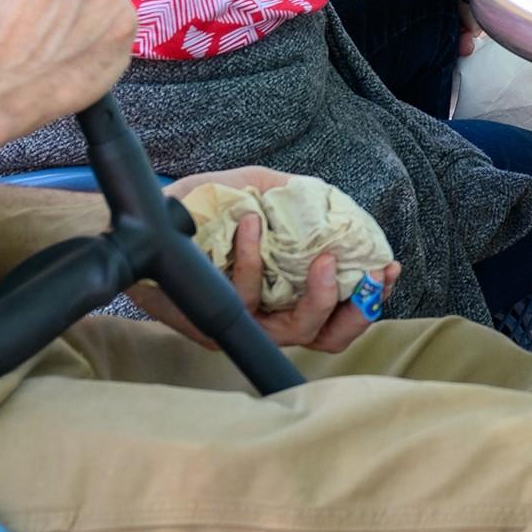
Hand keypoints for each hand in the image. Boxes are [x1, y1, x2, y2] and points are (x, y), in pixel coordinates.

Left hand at [148, 168, 391, 355]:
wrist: (143, 219)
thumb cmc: (203, 209)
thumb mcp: (258, 194)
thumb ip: (294, 200)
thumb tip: (334, 203)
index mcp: (287, 298)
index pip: (340, 316)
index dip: (370, 301)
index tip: (388, 269)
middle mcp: (267, 319)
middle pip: (326, 337)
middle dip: (356, 309)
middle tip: (370, 275)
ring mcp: (241, 323)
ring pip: (292, 328)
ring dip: (315, 291)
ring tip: (322, 253)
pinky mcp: (211, 317)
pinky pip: (243, 297)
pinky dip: (253, 258)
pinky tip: (253, 224)